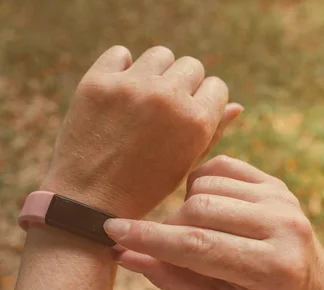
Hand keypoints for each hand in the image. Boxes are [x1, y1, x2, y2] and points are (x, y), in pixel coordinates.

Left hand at [42, 46, 242, 218]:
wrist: (86, 202)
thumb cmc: (141, 188)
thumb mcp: (184, 166)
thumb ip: (213, 133)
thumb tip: (237, 105)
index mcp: (195, 122)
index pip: (216, 86)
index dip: (203, 101)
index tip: (187, 114)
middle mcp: (167, 98)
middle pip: (191, 66)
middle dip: (181, 85)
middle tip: (162, 110)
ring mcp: (131, 87)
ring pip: (159, 55)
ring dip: (154, 73)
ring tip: (141, 99)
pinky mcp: (98, 82)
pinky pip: (120, 54)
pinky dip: (120, 68)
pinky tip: (117, 93)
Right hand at [103, 155, 323, 289]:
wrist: (315, 288)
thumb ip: (173, 281)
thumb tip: (125, 255)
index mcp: (272, 268)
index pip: (198, 247)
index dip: (150, 239)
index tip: (113, 231)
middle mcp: (284, 227)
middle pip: (199, 210)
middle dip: (169, 227)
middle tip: (169, 246)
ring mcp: (282, 199)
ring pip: (205, 186)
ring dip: (186, 208)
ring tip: (199, 233)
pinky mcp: (275, 183)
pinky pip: (219, 167)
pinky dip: (201, 185)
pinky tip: (210, 209)